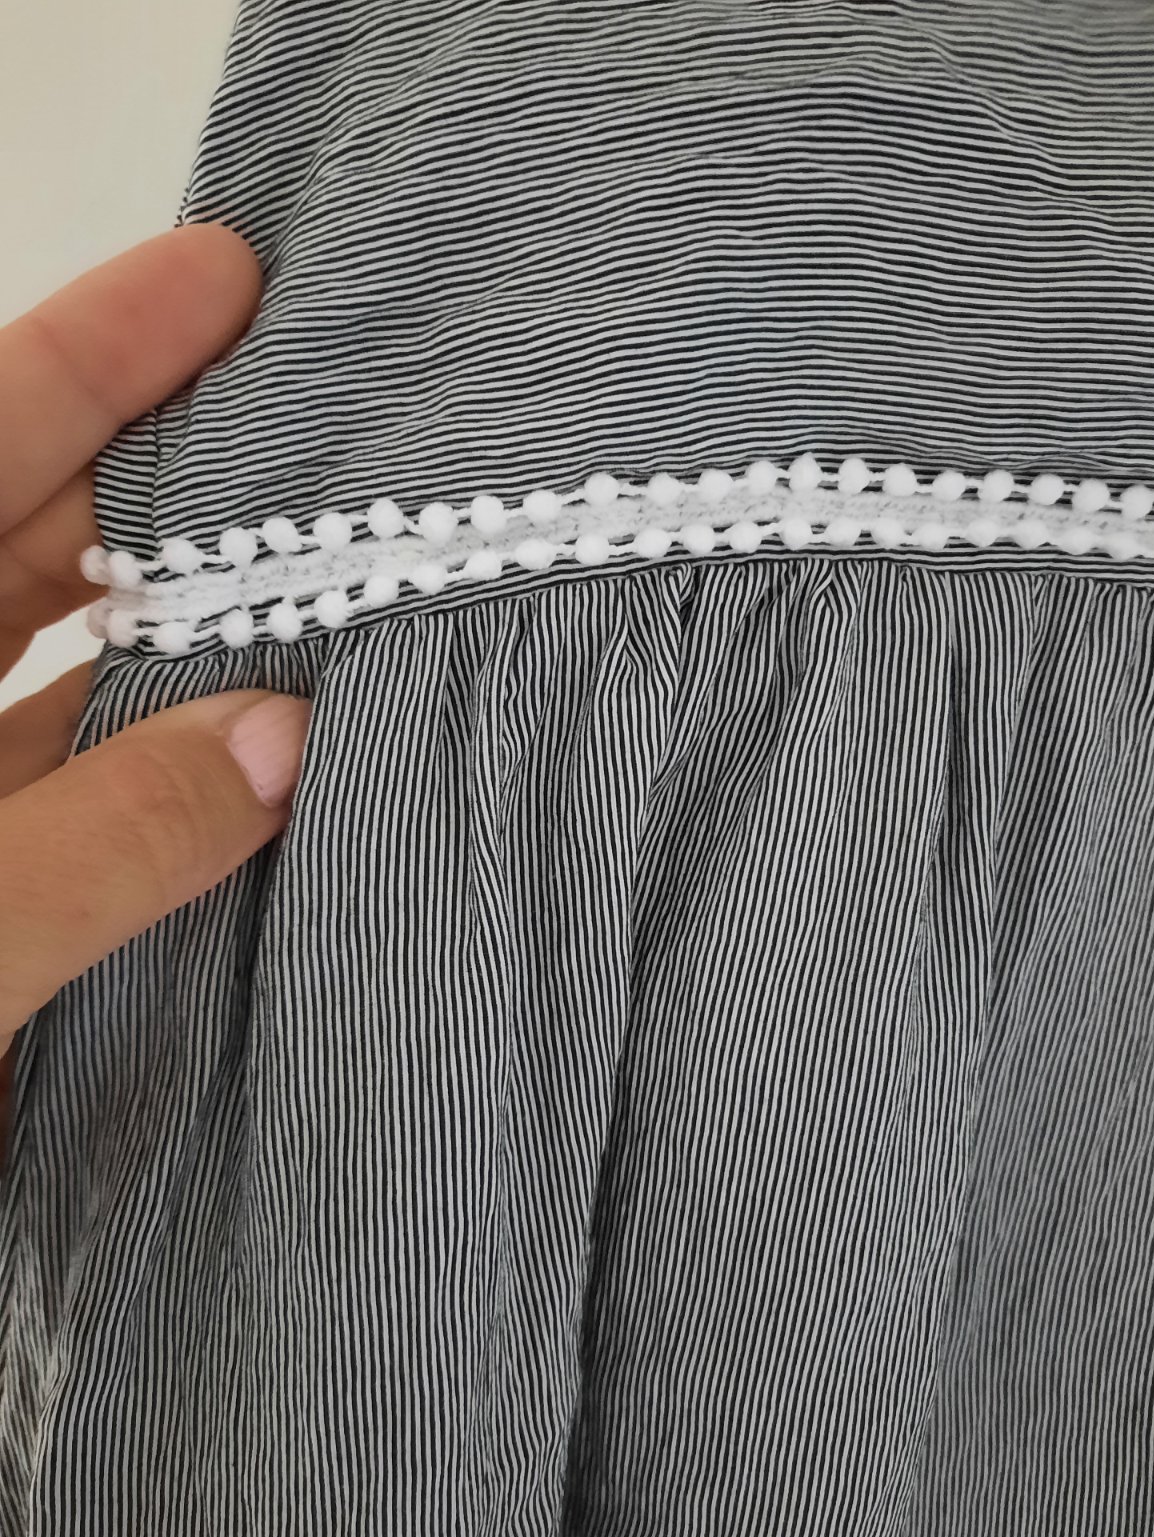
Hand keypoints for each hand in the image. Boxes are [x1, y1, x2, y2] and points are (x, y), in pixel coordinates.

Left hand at [0, 225, 313, 1133]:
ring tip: (326, 585)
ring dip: (188, 634)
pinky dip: (176, 772)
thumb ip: (98, 845)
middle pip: (22, 539)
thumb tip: (287, 739)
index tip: (226, 277)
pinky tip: (270, 754)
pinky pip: (91, 802)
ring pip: (69, 676)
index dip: (91, 349)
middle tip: (316, 432)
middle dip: (163, 477)